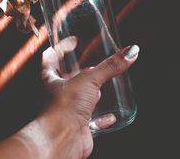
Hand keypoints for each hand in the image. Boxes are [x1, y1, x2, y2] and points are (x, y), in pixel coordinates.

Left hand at [32, 37, 139, 158]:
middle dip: (78, 70)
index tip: (74, 41)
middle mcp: (55, 93)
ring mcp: (66, 109)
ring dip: (89, 92)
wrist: (62, 138)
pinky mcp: (77, 124)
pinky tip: (110, 115)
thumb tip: (130, 52)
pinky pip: (90, 119)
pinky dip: (101, 117)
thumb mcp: (89, 80)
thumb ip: (110, 66)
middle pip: (65, 77)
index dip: (62, 47)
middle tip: (91, 63)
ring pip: (78, 97)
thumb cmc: (63, 108)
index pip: (51, 56)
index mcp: (49, 77)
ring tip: (101, 85)